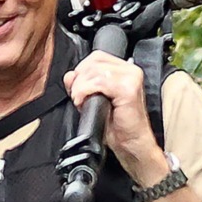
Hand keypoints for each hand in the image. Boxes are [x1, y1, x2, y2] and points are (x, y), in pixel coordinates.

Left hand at [63, 50, 163, 183]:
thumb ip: (81, 85)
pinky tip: (84, 103)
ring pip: (93, 71)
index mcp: (124, 69)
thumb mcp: (93, 100)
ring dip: (80, 87)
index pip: (95, 57)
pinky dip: (85, 91)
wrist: (131, 144)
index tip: (77, 89)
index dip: (81, 71)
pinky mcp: (128, 89)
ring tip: (82, 102)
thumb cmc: (117, 126)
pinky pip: (99, 82)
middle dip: (79, 80)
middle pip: (93, 61)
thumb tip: (70, 76)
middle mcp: (130, 70)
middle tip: (78, 98)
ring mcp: (131, 78)